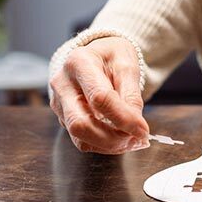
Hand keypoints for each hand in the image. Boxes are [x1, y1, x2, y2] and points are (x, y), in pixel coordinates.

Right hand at [49, 37, 149, 153]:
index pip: (100, 98)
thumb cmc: (112, 58)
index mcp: (79, 62)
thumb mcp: (127, 65)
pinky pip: (80, 139)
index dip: (123, 118)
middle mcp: (63, 83)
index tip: (143, 131)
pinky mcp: (62, 116)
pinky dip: (102, 144)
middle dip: (112, 138)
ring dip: (108, 145)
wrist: (96, 56)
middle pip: (81, 123)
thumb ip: (132, 94)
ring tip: (130, 141)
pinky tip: (118, 139)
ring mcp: (58, 102)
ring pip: (78, 136)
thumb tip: (136, 125)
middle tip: (136, 141)